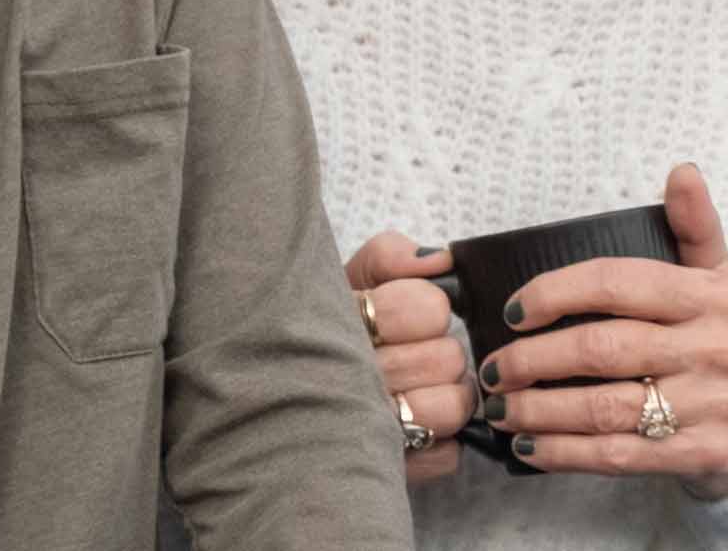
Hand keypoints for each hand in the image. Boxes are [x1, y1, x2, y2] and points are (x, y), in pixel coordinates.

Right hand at [345, 232, 466, 485]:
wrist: (276, 399)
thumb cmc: (328, 334)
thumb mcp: (349, 279)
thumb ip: (390, 256)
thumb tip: (438, 261)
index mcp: (345, 323)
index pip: (427, 308)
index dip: (428, 310)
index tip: (408, 317)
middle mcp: (354, 377)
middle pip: (447, 358)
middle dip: (439, 353)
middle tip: (414, 358)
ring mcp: (371, 429)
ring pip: (451, 407)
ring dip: (446, 397)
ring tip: (419, 391)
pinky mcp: (392, 471)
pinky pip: (448, 455)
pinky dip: (441, 442)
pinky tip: (413, 428)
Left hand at [474, 163, 727, 501]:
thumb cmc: (726, 339)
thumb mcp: (722, 278)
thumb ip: (695, 226)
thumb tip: (682, 170)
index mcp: (708, 297)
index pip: (616, 283)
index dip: (554, 293)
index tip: (513, 311)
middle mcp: (712, 348)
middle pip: (601, 349)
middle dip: (533, 359)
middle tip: (493, 368)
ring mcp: (709, 406)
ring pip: (603, 407)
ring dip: (539, 410)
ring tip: (500, 408)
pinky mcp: (701, 453)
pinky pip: (618, 455)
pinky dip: (565, 453)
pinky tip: (530, 446)